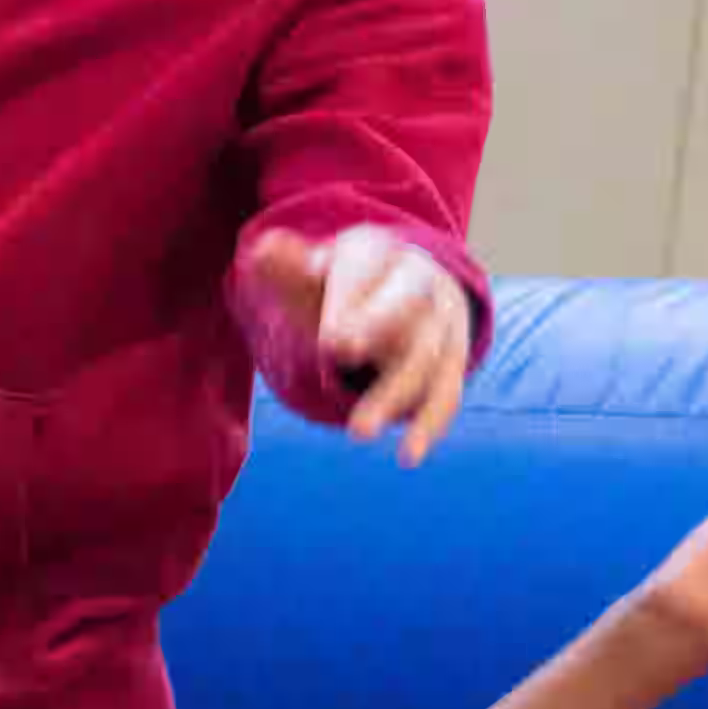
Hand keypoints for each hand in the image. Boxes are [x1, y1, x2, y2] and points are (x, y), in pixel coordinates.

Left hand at [246, 219, 482, 458]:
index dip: (349, 303)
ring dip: (393, 395)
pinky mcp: (451, 363)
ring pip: (424, 359)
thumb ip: (289, 267)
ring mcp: (442, 326)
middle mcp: (422, 285)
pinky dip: (429, 424)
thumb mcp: (320, 270)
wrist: (413, 282)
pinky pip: (446, 394)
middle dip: (375, 326)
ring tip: (357, 432)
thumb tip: (256, 252)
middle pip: (405, 306)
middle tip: (339, 352)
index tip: (330, 338)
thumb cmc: (352, 282)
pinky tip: (408, 456)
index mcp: (384, 255)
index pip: (366, 273)